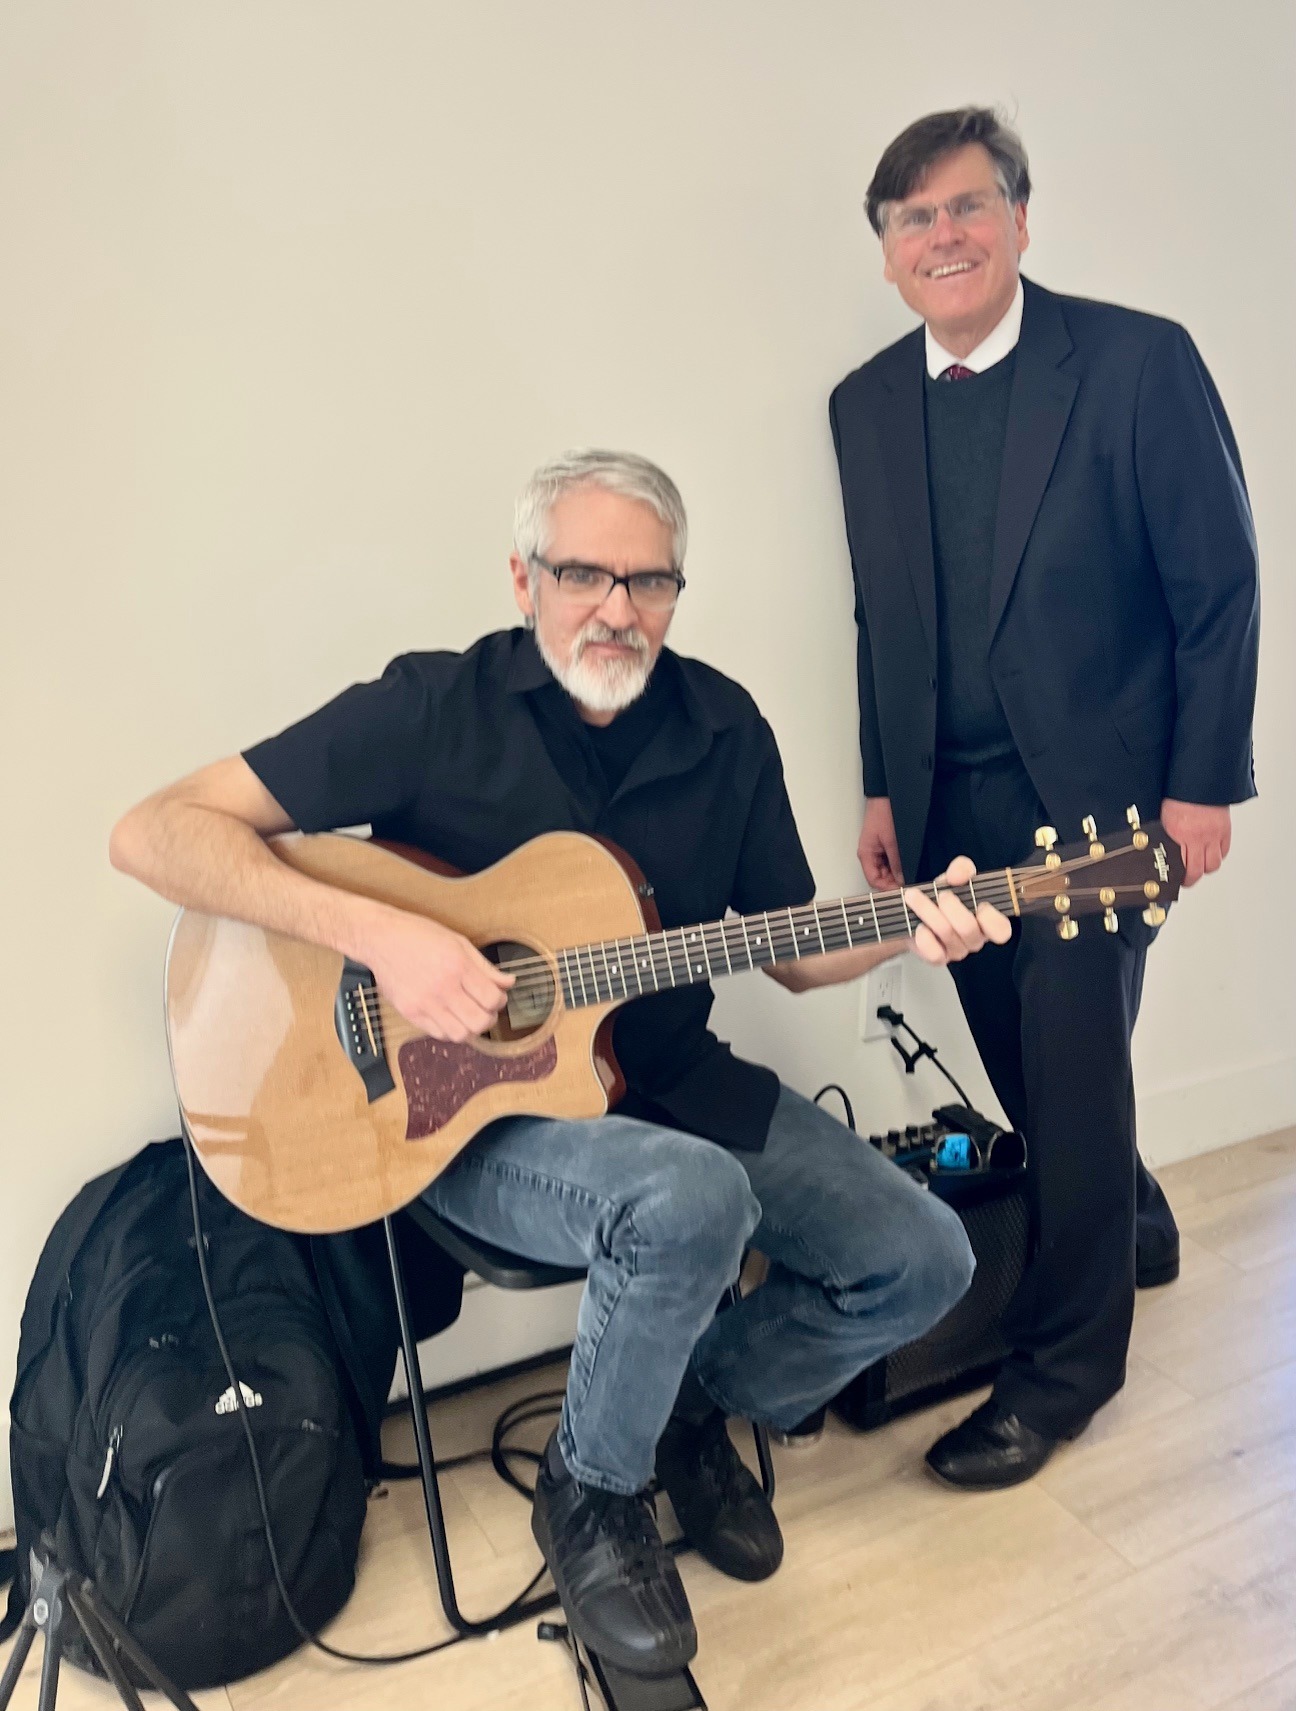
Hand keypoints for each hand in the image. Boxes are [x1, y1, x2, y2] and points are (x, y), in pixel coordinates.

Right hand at [361, 907, 513, 1041]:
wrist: (380, 938)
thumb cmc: (418, 935)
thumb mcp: (458, 942)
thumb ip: (485, 966)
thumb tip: (508, 982)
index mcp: (457, 966)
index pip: (492, 999)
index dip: (500, 1000)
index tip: (496, 996)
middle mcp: (442, 988)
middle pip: (480, 1022)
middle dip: (489, 1018)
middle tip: (485, 1009)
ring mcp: (425, 1003)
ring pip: (460, 1035)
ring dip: (470, 1028)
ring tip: (467, 1014)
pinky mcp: (410, 1013)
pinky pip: (438, 1034)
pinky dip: (450, 1030)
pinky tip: (449, 1016)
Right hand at [858, 797, 903, 888]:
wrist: (887, 796)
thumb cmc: (883, 812)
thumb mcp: (892, 841)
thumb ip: (897, 863)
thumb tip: (901, 879)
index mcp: (866, 853)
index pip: (874, 880)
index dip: (887, 888)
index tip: (901, 891)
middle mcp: (871, 853)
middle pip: (880, 877)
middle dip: (894, 881)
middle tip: (908, 884)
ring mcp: (878, 849)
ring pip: (887, 869)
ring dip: (898, 873)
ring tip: (910, 873)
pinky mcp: (886, 844)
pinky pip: (891, 860)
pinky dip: (899, 864)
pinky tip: (908, 864)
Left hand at [903, 856, 1011, 965]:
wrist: (916, 911)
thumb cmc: (943, 896)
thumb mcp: (954, 877)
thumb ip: (962, 869)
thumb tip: (959, 875)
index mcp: (987, 921)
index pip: (1002, 930)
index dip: (991, 919)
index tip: (980, 904)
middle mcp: (975, 938)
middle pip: (969, 929)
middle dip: (951, 908)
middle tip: (941, 895)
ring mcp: (957, 950)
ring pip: (948, 935)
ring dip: (929, 912)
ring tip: (915, 897)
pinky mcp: (939, 958)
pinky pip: (935, 954)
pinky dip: (924, 938)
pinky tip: (919, 926)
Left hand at [1160, 798, 1231, 887]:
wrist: (1200, 780)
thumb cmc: (1180, 795)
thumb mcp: (1165, 818)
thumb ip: (1167, 836)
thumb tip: (1161, 850)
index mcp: (1180, 834)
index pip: (1180, 866)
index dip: (1178, 878)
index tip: (1175, 880)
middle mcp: (1198, 837)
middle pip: (1198, 870)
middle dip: (1191, 879)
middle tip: (1187, 879)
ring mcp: (1214, 835)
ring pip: (1213, 864)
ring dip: (1206, 868)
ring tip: (1199, 867)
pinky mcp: (1225, 830)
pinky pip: (1224, 851)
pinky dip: (1218, 855)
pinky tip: (1211, 853)